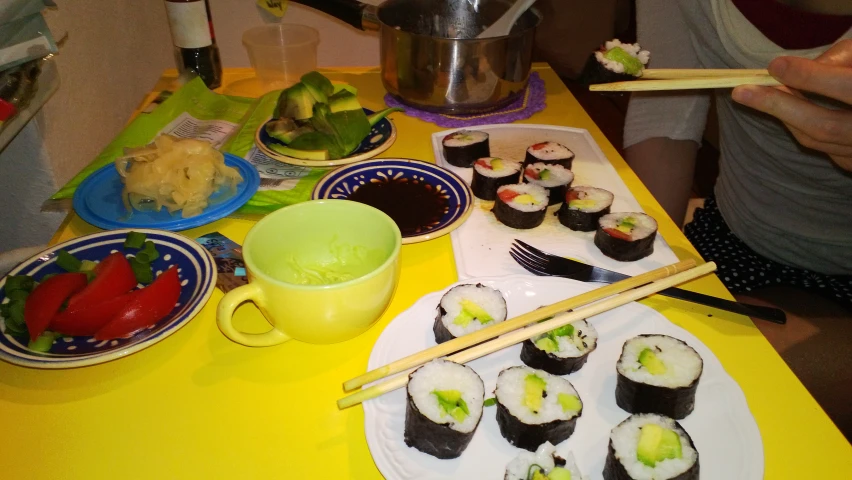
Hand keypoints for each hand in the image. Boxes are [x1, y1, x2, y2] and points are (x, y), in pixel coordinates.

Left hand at [731, 39, 851, 170]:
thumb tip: (788, 72)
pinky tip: (788, 114)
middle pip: (823, 125)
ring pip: (818, 141)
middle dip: (779, 107)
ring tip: (758, 96)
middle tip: (742, 91)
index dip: (810, 77)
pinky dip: (802, 130)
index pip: (845, 87)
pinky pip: (824, 150)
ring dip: (785, 118)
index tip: (775, 65)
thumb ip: (834, 62)